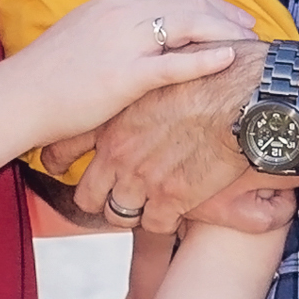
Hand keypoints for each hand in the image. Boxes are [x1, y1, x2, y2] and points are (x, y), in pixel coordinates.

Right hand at [12, 0, 254, 149]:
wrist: (19, 97)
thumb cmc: (50, 73)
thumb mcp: (85, 33)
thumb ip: (117, 27)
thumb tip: (144, 32)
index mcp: (116, 0)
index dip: (209, 3)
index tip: (231, 14)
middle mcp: (123, 11)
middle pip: (190, 4)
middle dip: (224, 14)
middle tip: (249, 27)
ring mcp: (125, 41)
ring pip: (190, 26)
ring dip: (224, 33)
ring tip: (248, 43)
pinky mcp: (126, 74)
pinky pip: (175, 63)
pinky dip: (206, 59)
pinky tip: (229, 59)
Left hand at [43, 38, 272, 233]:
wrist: (242, 93)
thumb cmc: (207, 73)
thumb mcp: (157, 73)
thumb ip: (135, 90)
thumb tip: (131, 86)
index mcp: (111, 120)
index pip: (63, 148)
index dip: (55, 160)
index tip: (55, 165)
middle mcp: (119, 153)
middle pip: (86, 193)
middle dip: (94, 197)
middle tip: (106, 196)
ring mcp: (143, 179)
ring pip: (117, 214)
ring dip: (129, 212)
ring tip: (142, 207)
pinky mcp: (172, 199)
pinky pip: (154, 225)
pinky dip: (163, 220)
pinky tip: (174, 210)